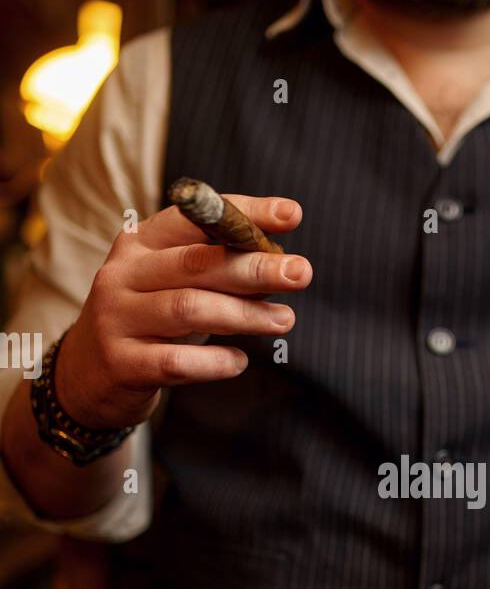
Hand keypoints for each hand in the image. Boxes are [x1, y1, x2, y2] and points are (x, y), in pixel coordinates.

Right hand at [54, 194, 311, 428]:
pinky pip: (176, 361)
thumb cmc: (149, 320)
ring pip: (188, 309)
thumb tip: (282, 263)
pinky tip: (240, 361)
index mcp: (139, 243)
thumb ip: (217, 269)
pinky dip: (214, 361)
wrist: (88, 375)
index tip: (292, 214)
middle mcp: (122, 274)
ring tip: (284, 319)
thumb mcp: (174, 284)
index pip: (194, 218)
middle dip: (254, 266)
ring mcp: (116, 318)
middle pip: (196, 263)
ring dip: (244, 315)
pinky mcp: (121, 363)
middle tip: (301, 272)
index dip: (244, 213)